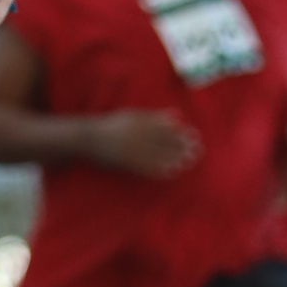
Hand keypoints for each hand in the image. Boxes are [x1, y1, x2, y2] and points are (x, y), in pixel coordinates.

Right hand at [85, 109, 200, 178]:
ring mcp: (131, 149)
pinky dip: (160, 169)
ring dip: (175, 158)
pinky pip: (146, 167)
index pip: (164, 127)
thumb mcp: (133, 115)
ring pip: (158, 154)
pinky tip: (172, 171)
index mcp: (139, 121)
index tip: (193, 135)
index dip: (180, 132)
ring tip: (188, 161)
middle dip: (181, 146)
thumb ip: (156, 116)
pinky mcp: (126, 162)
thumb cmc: (114, 125)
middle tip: (197, 150)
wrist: (90, 138)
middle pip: (164, 141)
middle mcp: (137, 135)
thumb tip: (177, 116)